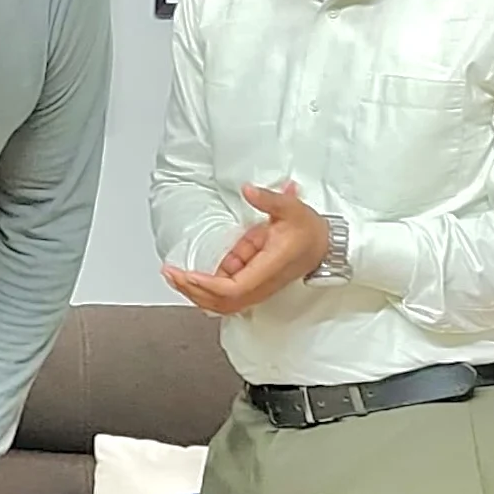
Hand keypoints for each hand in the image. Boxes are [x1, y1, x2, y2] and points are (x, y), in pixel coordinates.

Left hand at [161, 181, 327, 313]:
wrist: (323, 246)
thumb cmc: (308, 231)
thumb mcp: (290, 208)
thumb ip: (269, 199)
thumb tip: (248, 190)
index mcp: (269, 268)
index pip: (233, 289)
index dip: (208, 285)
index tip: (187, 273)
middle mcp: (261, 285)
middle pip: (221, 302)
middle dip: (193, 291)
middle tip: (170, 273)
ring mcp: (256, 289)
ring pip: (221, 303)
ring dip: (195, 292)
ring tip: (172, 275)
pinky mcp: (252, 285)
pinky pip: (225, 296)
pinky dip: (204, 290)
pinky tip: (188, 276)